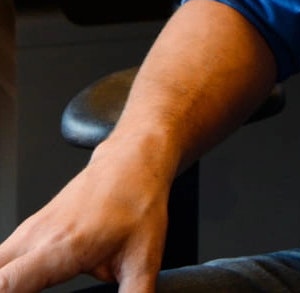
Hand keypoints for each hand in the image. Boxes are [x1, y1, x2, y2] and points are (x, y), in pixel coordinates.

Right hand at [0, 136, 169, 292]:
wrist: (132, 161)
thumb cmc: (138, 202)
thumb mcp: (144, 259)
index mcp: (63, 247)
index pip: (8, 285)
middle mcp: (37, 237)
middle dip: (1, 292)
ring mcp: (28, 231)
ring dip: (2, 284)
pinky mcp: (27, 231)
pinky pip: (1, 260)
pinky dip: (3, 279)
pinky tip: (19, 288)